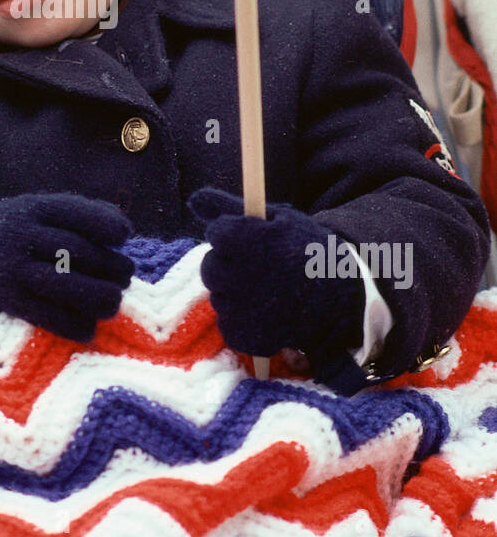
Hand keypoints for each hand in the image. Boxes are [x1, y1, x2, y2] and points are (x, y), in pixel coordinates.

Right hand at [0, 192, 133, 340]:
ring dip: (95, 296)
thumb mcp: (41, 211)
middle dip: (107, 265)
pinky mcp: (6, 299)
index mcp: (33, 208)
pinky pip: (43, 314)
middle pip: (73, 250)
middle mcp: (21, 234)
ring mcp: (11, 267)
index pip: (74, 212)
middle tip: (125, 277)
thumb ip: (81, 215)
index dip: (104, 224)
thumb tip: (124, 230)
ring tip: (113, 303)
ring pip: (61, 283)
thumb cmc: (20, 232)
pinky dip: (70, 324)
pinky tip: (88, 329)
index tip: (125, 236)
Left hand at [186, 186, 364, 379]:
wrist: (343, 296)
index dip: (233, 234)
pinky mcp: (246, 336)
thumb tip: (193, 199)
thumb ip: (229, 208)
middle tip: (256, 267)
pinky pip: (227, 324)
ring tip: (266, 290)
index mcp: (251, 241)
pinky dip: (242, 319)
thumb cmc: (307, 250)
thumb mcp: (275, 219)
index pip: (217, 232)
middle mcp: (243, 276)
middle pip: (210, 267)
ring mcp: (244, 310)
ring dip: (234, 292)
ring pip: (217, 296)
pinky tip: (265, 311)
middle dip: (228, 264)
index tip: (252, 240)